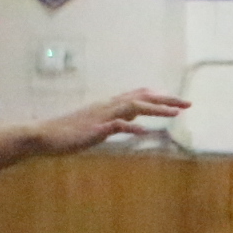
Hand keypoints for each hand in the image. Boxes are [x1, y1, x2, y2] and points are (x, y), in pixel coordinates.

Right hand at [33, 89, 187, 154]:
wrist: (44, 136)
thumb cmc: (70, 133)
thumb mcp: (100, 126)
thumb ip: (118, 122)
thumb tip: (135, 123)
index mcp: (109, 105)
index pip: (139, 96)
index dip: (160, 98)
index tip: (179, 102)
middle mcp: (108, 106)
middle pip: (142, 97)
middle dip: (166, 99)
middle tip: (188, 103)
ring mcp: (101, 116)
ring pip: (133, 106)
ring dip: (155, 109)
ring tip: (175, 113)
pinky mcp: (95, 128)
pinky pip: (116, 126)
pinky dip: (131, 127)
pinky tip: (144, 132)